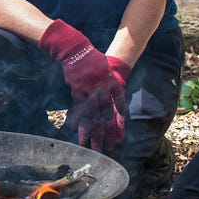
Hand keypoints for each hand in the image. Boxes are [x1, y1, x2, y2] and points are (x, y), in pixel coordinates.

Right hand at [40, 20, 131, 151]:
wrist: (77, 50)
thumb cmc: (92, 59)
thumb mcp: (107, 69)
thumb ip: (110, 83)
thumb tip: (112, 99)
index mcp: (113, 84)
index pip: (120, 106)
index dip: (120, 123)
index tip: (121, 137)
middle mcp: (103, 90)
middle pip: (107, 116)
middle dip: (108, 134)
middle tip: (109, 148)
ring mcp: (90, 92)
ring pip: (93, 117)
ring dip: (93, 133)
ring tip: (93, 147)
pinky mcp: (78, 92)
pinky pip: (79, 111)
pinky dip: (78, 122)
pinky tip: (77, 132)